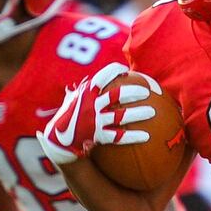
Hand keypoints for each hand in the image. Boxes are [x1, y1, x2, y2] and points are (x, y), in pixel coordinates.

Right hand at [37, 62, 160, 166]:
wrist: (58, 140)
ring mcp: (94, 120)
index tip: (126, 69)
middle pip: (116, 95)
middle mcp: (90, 105)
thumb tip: (91, 80)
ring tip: (152, 112)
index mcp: (85, 94)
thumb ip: (82, 91)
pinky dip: (133, 136)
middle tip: (147, 92)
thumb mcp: (72, 100)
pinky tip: (146, 136)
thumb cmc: (67, 116)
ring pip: (121, 116)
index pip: (101, 77)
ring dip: (138, 114)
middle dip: (133, 92)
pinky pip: (119, 137)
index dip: (114, 71)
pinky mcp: (97, 136)